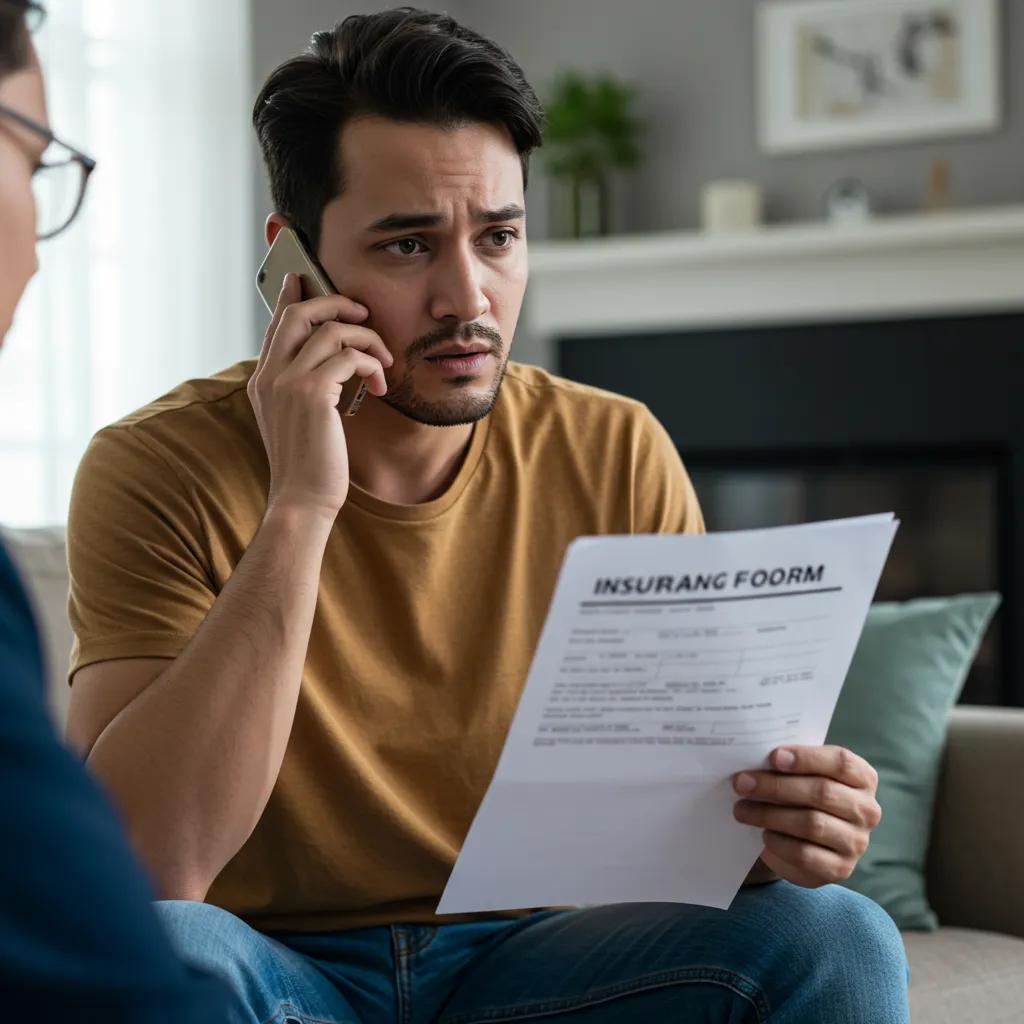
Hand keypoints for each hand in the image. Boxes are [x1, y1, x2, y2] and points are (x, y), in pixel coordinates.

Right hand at [248, 273, 392, 518]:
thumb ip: (304, 388)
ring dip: (367, 339)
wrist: (302, 501)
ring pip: (330, 330)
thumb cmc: (309, 466)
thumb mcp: (299, 421)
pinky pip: (348, 356)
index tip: (304, 276)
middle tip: (363, 314)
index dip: (293, 296)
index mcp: (263, 381)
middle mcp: (269, 376)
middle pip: (298, 312)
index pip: (277, 324)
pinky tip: (379, 384)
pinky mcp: (311, 393)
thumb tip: (333, 362)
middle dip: (336, 304)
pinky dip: (371, 363)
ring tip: (383, 362)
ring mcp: (287, 382)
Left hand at [732, 745, 881, 888]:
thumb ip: (789, 764)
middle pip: (822, 792)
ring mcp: (857, 842)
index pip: (841, 762)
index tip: (773, 757)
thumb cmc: (803, 794)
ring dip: (770, 815)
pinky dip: (779, 843)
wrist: (807, 839)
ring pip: (812, 823)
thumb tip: (754, 757)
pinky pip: (806, 855)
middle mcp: (867, 810)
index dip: (806, 758)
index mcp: (862, 778)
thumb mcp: (802, 774)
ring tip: (742, 809)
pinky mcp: (840, 869)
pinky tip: (763, 835)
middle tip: (742, 783)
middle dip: (776, 786)